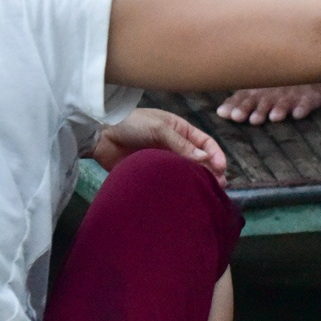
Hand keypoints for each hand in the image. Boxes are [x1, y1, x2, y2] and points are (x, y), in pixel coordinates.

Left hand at [92, 108, 226, 185]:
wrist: (99, 136)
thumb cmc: (131, 124)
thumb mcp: (158, 128)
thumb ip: (181, 144)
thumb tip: (206, 159)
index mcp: (180, 130)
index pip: (205, 142)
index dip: (215, 154)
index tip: (221, 169)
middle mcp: (174, 146)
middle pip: (199, 160)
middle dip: (210, 172)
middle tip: (217, 186)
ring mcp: (163, 161)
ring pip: (185, 173)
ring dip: (196, 182)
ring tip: (205, 194)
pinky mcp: (152, 174)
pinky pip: (168, 182)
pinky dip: (178, 189)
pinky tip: (184, 196)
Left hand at [216, 83, 320, 123]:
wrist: (314, 64)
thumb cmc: (282, 80)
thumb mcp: (261, 87)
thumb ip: (242, 99)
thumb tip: (219, 112)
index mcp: (260, 91)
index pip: (245, 98)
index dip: (237, 106)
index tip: (228, 115)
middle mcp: (274, 92)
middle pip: (263, 101)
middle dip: (255, 109)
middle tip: (248, 118)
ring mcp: (293, 94)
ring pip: (285, 102)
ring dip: (279, 109)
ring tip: (274, 117)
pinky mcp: (312, 96)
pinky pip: (308, 102)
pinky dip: (303, 107)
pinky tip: (298, 113)